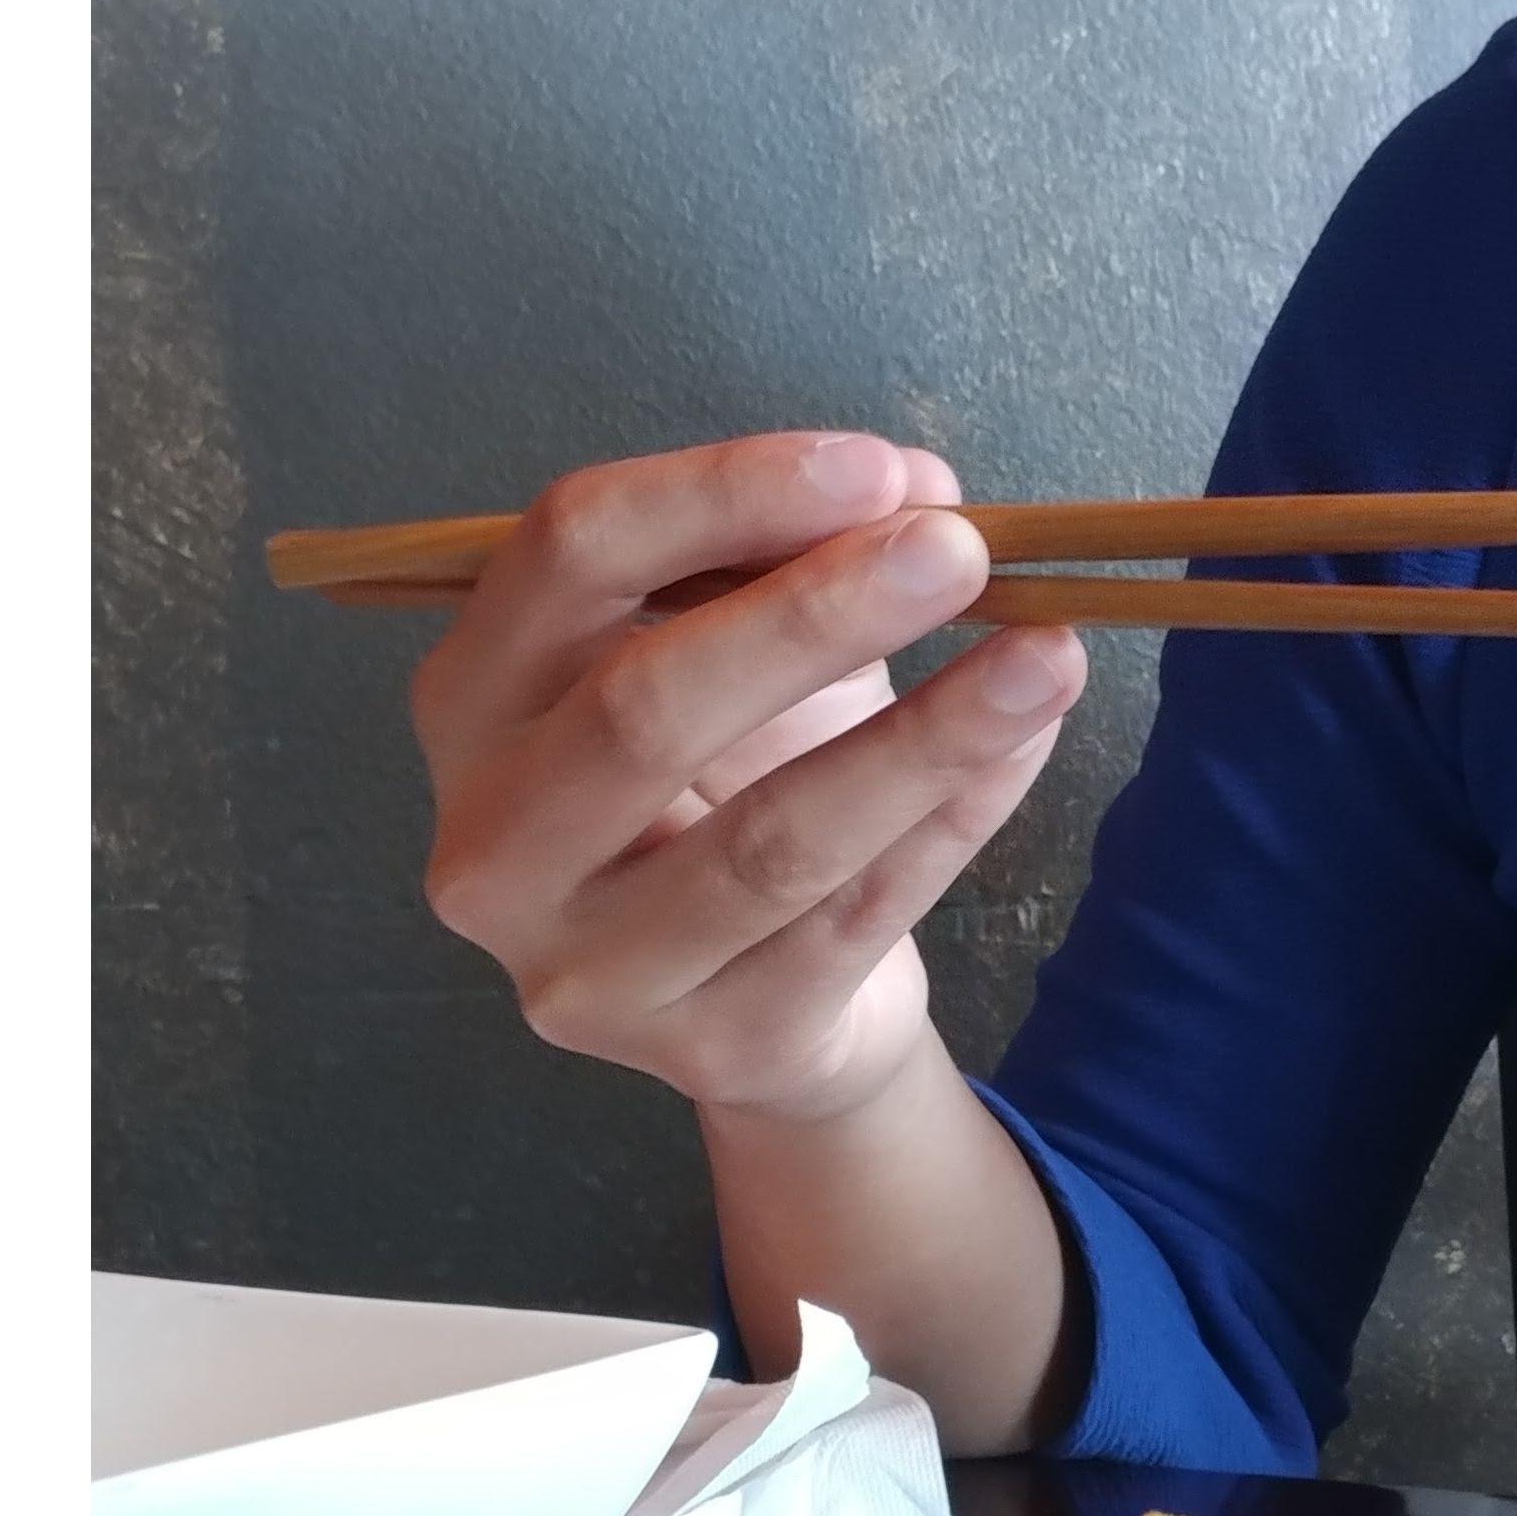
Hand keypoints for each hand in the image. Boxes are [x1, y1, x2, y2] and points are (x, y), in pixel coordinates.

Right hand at [409, 432, 1087, 1125]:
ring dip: (924, 736)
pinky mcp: (713, 1045)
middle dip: (817, 615)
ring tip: (1046, 656)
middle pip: (643, 705)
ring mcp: (590, 969)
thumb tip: (923, 497)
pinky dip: (956, 820)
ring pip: (770, 840)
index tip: (876, 470)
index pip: (566, 556)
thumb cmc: (735, 790)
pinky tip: (1027, 741)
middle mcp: (494, 845)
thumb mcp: (738, 657)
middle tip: (959, 553)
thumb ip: (799, 561)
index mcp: (470, 701)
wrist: (766, 1007)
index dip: (724, 494)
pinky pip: (858, 919)